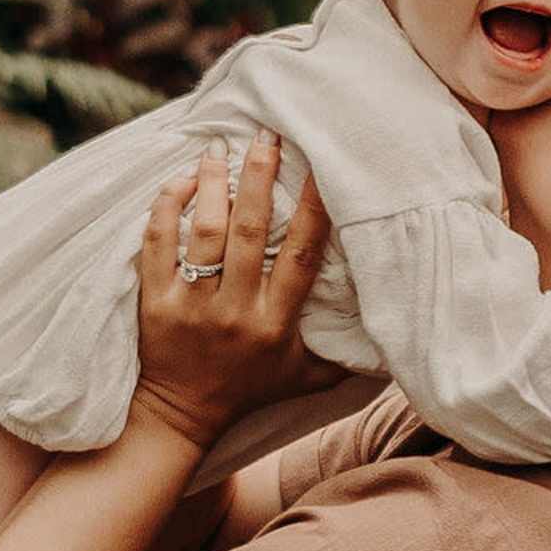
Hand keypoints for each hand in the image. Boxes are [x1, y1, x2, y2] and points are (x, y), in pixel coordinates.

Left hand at [133, 131, 330, 442]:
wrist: (181, 415)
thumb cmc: (248, 389)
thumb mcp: (304, 379)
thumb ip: (344, 360)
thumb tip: (395, 349)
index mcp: (276, 323)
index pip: (302, 258)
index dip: (314, 212)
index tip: (321, 170)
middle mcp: (236, 312)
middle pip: (250, 233)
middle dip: (260, 179)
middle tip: (267, 136)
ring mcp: (191, 306)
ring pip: (204, 232)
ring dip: (212, 184)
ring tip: (220, 148)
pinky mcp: (155, 302)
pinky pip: (158, 243)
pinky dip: (167, 208)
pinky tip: (181, 181)